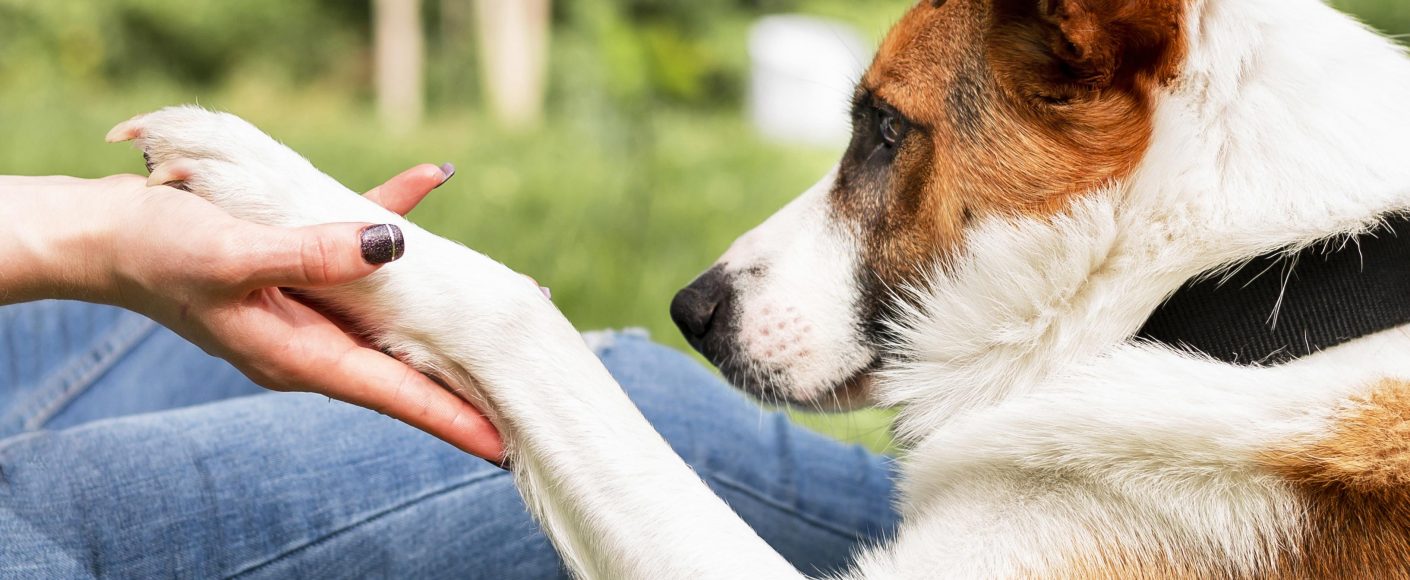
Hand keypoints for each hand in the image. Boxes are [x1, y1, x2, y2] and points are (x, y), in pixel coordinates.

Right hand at [1, 165, 504, 461]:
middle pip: (402, 363)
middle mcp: (311, 340)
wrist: (102, 234)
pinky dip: (389, 217)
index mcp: (298, 355)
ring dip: (441, 299)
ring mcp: (307, 307)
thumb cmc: (155, 252)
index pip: (393, 395)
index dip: (450, 417)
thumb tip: (394, 246)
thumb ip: (312, 253)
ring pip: (390, 307)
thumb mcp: (232, 255)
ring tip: (502, 298)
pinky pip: (356, 244)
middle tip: (524, 380)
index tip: (501, 442)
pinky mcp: (298, 267)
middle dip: (460, 373)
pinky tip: (427, 182)